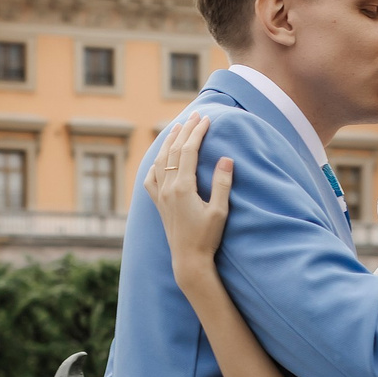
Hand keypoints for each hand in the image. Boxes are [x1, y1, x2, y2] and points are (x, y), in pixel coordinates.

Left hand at [148, 113, 231, 276]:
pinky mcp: (159, 205)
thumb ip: (222, 184)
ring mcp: (161, 196)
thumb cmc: (207, 237)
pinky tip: (159, 160)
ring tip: (176, 128)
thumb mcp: (220, 211)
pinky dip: (154, 164)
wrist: (188, 260)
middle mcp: (167, 189)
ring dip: (168, 143)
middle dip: (184, 131)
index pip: (188, 151)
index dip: (197, 133)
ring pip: (159, 162)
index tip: (206, 119)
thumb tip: (226, 159)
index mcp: (182, 187)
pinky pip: (151, 179)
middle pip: (173, 151)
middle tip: (194, 115)